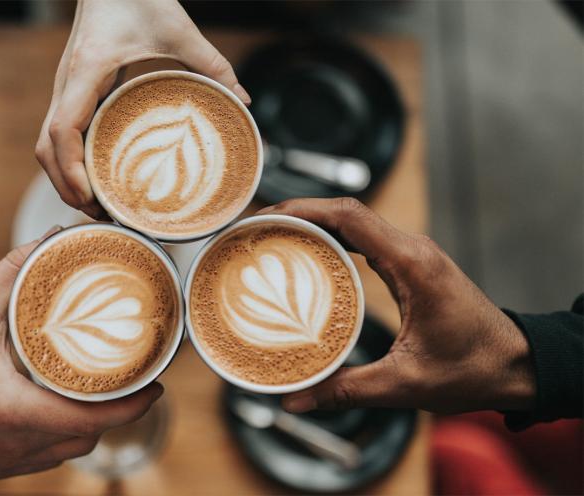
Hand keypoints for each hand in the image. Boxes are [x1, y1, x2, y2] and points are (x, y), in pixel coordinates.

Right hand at [0, 228, 162, 478]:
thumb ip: (17, 270)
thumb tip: (53, 238)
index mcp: (12, 410)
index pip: (93, 419)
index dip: (134, 406)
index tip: (157, 384)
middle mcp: (12, 444)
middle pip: (87, 437)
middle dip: (117, 412)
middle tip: (133, 378)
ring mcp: (2, 461)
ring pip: (68, 450)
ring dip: (91, 424)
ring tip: (104, 389)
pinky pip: (45, 456)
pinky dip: (63, 434)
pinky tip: (64, 406)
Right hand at [35, 0, 250, 217]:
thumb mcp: (178, 28)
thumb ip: (212, 63)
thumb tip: (242, 101)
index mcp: (86, 72)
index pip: (61, 130)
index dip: (70, 170)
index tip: (91, 197)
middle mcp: (66, 84)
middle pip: (45, 150)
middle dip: (67, 187)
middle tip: (101, 215)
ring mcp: (65, 89)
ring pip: (46, 145)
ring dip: (65, 179)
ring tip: (98, 206)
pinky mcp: (73, 92)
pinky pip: (60, 135)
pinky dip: (71, 162)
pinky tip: (97, 178)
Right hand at [257, 198, 535, 414]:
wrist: (517, 366)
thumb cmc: (473, 369)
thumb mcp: (405, 383)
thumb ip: (346, 389)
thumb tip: (295, 400)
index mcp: (412, 264)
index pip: (350, 216)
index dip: (303, 209)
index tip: (266, 217)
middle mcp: (412, 249)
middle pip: (346, 212)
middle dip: (297, 213)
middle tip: (256, 229)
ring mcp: (412, 255)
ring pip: (354, 222)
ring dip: (313, 224)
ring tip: (272, 238)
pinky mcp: (410, 266)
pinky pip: (364, 240)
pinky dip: (332, 240)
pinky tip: (307, 257)